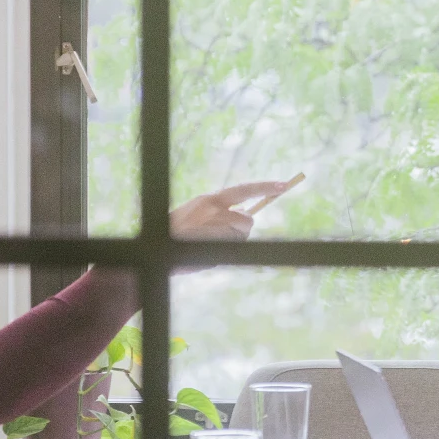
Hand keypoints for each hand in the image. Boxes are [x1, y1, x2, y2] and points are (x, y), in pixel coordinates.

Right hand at [169, 176, 302, 240]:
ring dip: (230, 243)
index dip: (264, 187)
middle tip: (219, 237)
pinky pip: (231, 249)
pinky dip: (223, 253)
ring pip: (240, 236)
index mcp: (208, 199)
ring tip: (205, 245)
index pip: (243, 189)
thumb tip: (245, 215)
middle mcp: (214, 208)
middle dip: (241, 230)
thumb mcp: (196, 215)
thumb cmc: (174, 236)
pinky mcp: (215, 241)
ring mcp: (215, 225)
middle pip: (246, 220)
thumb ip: (218, 213)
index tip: (283, 185)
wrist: (155, 248)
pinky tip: (203, 251)